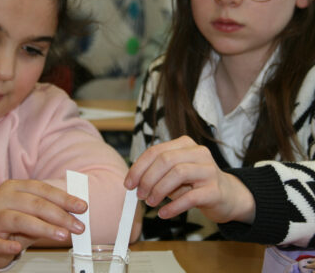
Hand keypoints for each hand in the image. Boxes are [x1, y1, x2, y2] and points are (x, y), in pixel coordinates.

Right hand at [0, 179, 86, 268]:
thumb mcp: (31, 213)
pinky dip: (7, 246)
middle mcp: (3, 198)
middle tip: (78, 226)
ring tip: (63, 235)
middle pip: (36, 204)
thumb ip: (49, 211)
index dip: (65, 198)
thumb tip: (75, 214)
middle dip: (60, 216)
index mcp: (16, 186)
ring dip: (45, 228)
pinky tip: (17, 249)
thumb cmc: (12, 222)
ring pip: (21, 220)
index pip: (44, 190)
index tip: (82, 207)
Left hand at [124, 136, 254, 223]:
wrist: (229, 196)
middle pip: (165, 160)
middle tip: (139, 194)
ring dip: (159, 190)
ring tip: (150, 203)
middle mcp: (198, 153)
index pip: (156, 150)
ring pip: (178, 173)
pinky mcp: (215, 190)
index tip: (128, 183)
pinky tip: (164, 213)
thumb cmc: (196, 183)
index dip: (139, 167)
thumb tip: (134, 182)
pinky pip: (190, 197)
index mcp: (185, 144)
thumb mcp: (176, 173)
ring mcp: (209, 170)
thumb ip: (158, 173)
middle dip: (147, 178)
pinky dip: (173, 206)